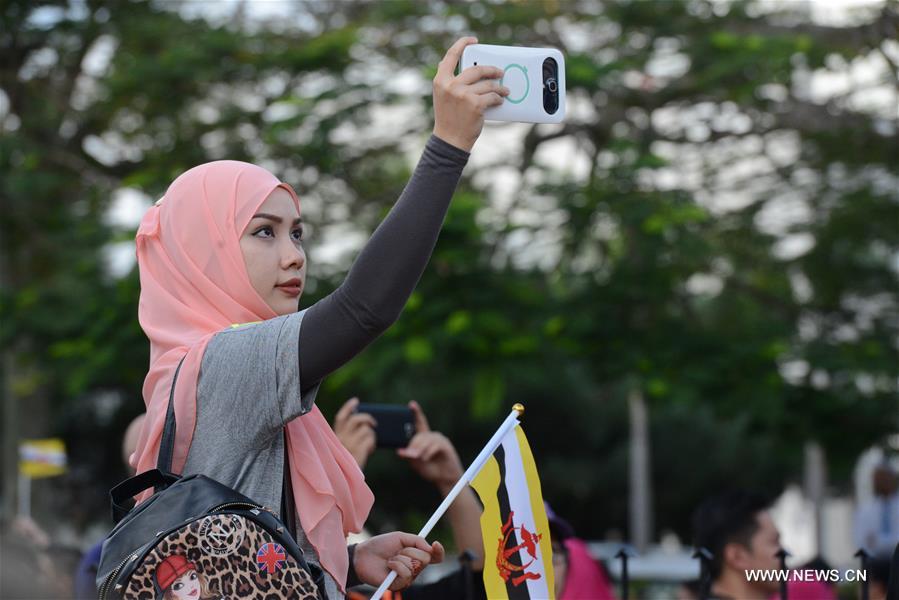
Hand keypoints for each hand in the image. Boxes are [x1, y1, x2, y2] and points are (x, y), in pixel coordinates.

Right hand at [333, 397, 375, 468]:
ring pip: (366, 429)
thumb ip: (348, 438)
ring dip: (372, 435)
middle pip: (355, 420)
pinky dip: (373, 443)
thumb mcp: (342, 450)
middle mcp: (341, 439)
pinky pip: (370, 439)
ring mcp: (349, 445)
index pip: (341, 417)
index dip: (348, 407)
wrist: (342, 483)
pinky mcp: (358, 451)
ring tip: (370, 444)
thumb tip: (365, 425)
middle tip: (374, 423)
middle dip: (367, 418)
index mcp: (335, 437)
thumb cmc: (344, 466)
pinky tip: (370, 450)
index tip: (356, 401)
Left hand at [353, 532, 444, 590]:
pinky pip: (405, 573)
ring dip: (401, 558)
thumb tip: (430, 548)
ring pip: (415, 566)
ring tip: (390, 558)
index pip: (435, 557)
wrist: (363, 555)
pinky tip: (389, 565)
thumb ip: (416, 540)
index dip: (439, 551)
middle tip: (400, 550)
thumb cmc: (380, 545)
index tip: (436, 543)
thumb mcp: (399, 537)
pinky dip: (396, 565)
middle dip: (412, 551)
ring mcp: (407, 578)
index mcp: (417, 555)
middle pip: (426, 560)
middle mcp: (415, 568)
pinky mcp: (399, 585)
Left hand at [397, 401, 463, 492]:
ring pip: (426, 439)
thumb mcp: (416, 463)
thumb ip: (409, 456)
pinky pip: (435, 445)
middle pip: (420, 434)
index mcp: (424, 438)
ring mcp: (440, 440)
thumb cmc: (430, 469)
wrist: (444, 479)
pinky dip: (428, 452)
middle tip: (410, 454)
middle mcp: (432, 436)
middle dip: (413, 444)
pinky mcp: (446, 446)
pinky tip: (426, 458)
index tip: (411, 404)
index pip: (419, 423)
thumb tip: (400, 451)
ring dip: (420, 449)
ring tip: (417, 457)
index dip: (416, 413)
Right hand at [432, 36, 509, 151]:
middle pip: (476, 70)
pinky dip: (498, 99)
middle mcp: (451, 85)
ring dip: (499, 87)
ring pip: (488, 84)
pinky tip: (500, 101)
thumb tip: (447, 61)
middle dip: (491, 70)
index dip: (462, 44)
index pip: (451, 56)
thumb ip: (445, 80)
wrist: (449, 140)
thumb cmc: (447, 118)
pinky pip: (492, 97)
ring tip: (504, 90)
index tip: (473, 41)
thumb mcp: (441, 96)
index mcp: (441, 81)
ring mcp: (463, 95)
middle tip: (499, 72)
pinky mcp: (475, 105)